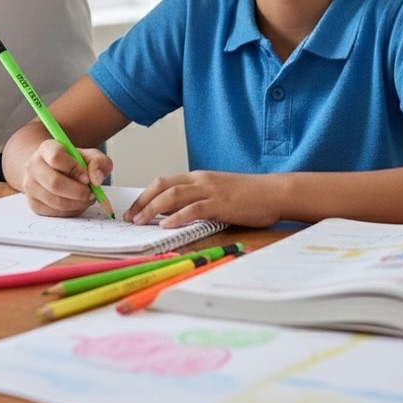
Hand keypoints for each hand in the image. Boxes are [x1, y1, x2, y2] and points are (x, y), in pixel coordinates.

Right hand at [21, 138, 113, 217]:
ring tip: (87, 198)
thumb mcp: (90, 156)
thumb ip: (99, 163)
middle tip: (91, 193)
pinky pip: (54, 213)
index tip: (87, 178)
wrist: (54, 171)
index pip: (56, 157)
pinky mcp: (33, 203)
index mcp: (46, 148)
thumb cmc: (74, 163)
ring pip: (55, 201)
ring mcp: (30, 186)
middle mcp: (33, 166)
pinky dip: (70, 211)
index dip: (74, 169)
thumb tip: (96, 179)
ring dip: (77, 204)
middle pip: (55, 183)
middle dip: (78, 192)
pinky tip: (77, 204)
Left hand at [125, 171, 277, 229]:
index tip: (133, 210)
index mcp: (198, 178)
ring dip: (153, 208)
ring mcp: (210, 190)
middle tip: (129, 217)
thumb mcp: (216, 193)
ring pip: (173, 195)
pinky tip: (166, 225)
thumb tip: (173, 213)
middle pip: (162, 185)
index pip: (163, 182)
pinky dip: (177, 216)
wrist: (273, 192)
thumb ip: (196, 200)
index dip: (145, 195)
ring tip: (140, 221)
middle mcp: (200, 180)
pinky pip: (194, 208)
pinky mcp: (221, 203)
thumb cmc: (247, 196)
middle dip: (143, 201)